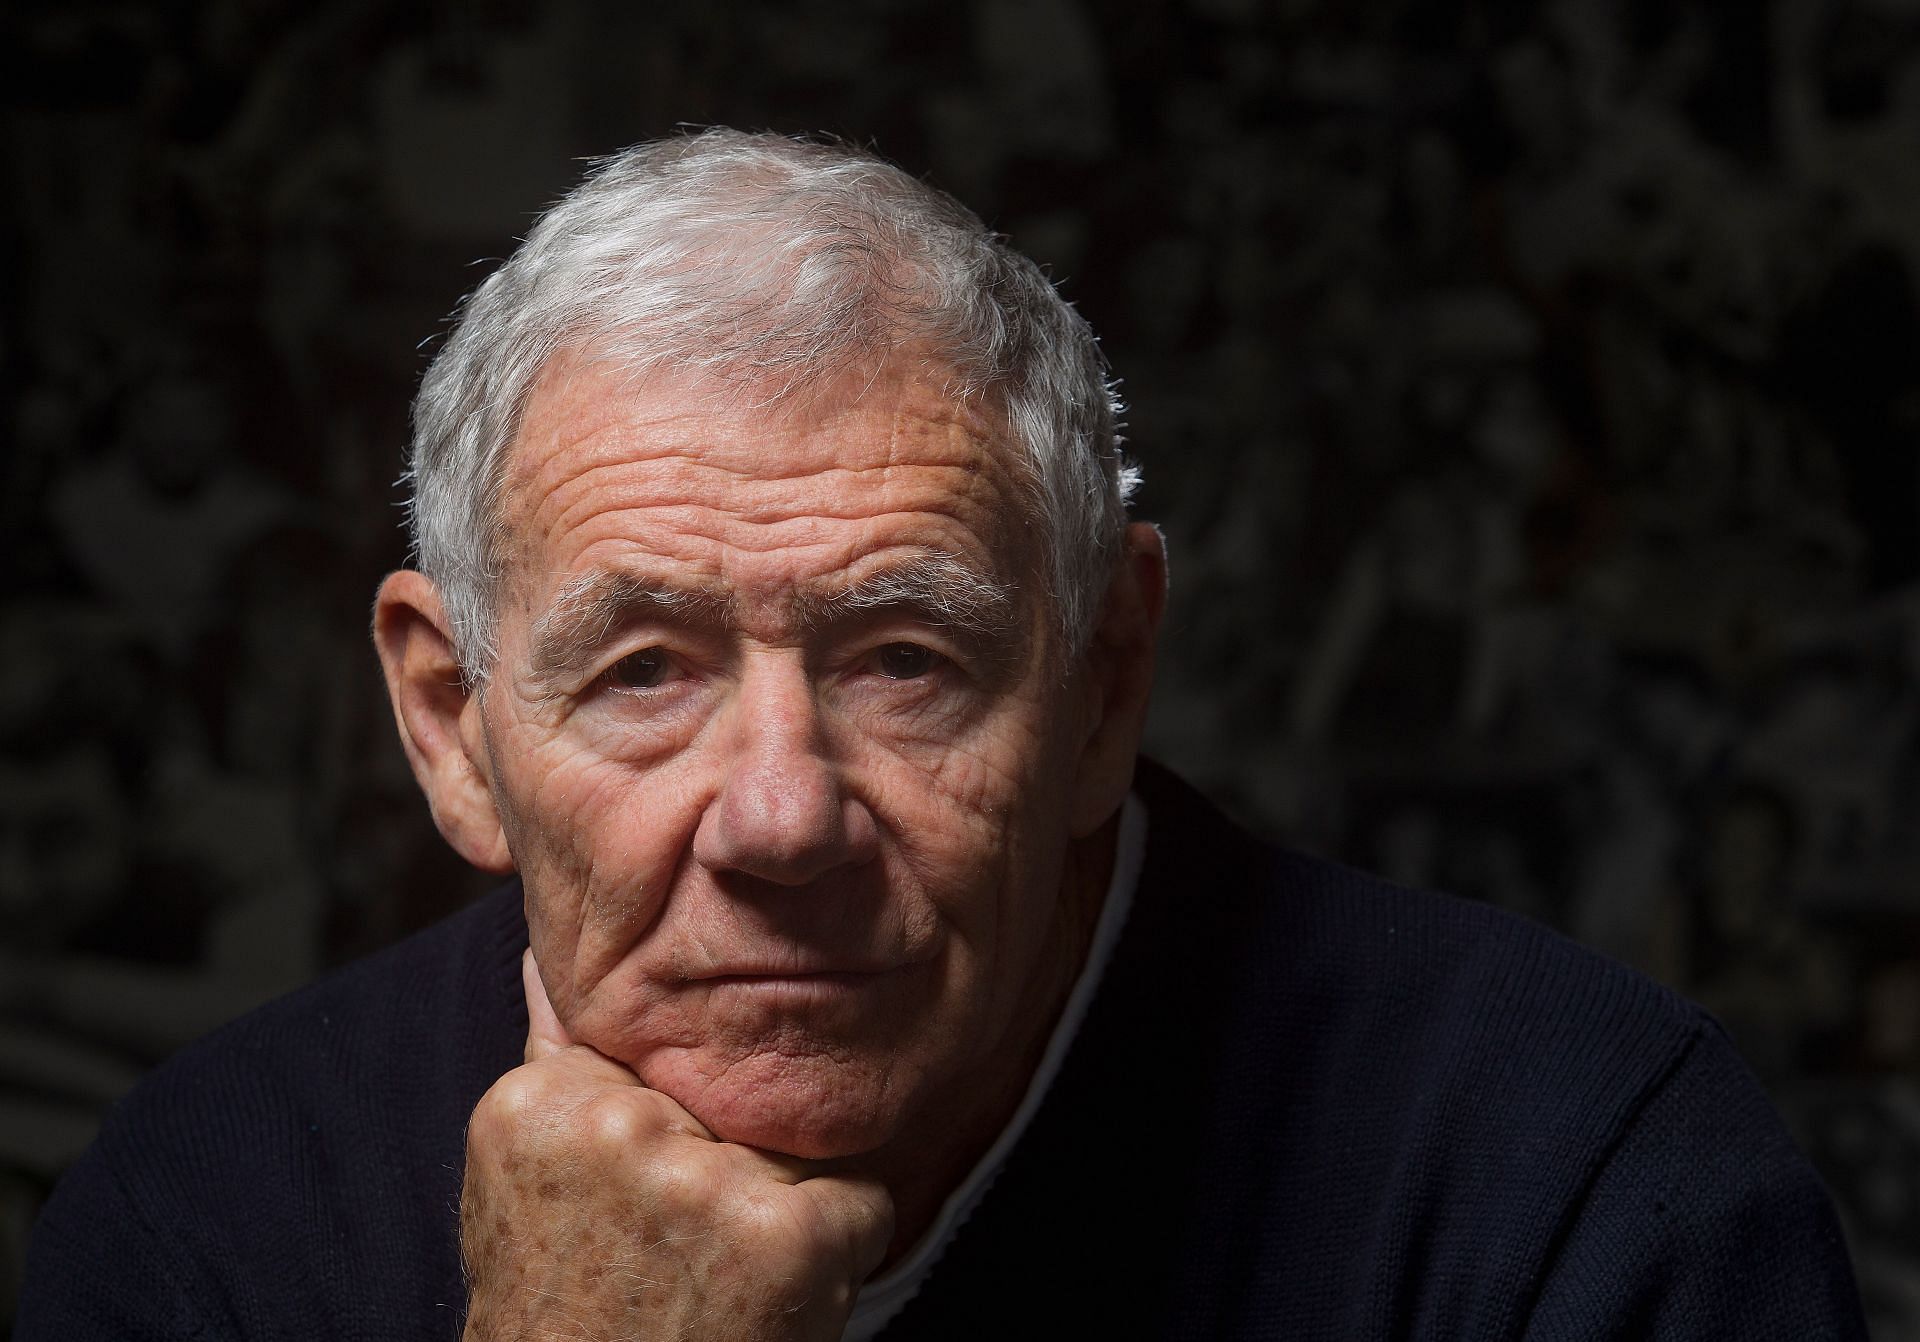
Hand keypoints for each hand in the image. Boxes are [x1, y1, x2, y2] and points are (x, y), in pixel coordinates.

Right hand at [459, 951, 894, 1340]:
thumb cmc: (566, 1315)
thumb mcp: (529, 1180)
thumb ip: (554, 1057)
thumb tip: (551, 949)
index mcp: (541, 1104)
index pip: (658, 1053)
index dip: (673, 1126)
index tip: (636, 1198)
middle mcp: (617, 1127)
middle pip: (734, 1093)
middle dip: (729, 1158)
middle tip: (678, 1250)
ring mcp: (702, 1179)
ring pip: (801, 1140)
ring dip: (784, 1203)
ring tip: (719, 1276)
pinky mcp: (784, 1232)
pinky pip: (861, 1199)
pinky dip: (839, 1252)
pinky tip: (769, 1298)